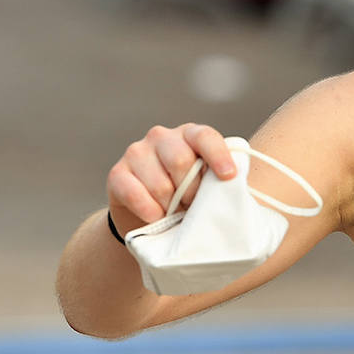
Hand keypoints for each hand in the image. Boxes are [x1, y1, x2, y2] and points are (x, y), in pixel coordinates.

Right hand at [106, 123, 237, 231]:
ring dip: (171, 206)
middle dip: (191, 192)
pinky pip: (135, 194)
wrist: (147, 218)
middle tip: (192, 206)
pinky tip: (156, 217)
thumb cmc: (186, 198)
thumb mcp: (206, 187)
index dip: (218, 155)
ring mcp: (137, 152)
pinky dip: (149, 211)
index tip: (229, 176)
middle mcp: (162, 137)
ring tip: (175, 212)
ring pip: (160, 184)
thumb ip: (218, 182)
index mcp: (190, 135)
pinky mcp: (117, 173)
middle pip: (181, 161)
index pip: (205, 136)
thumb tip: (236, 189)